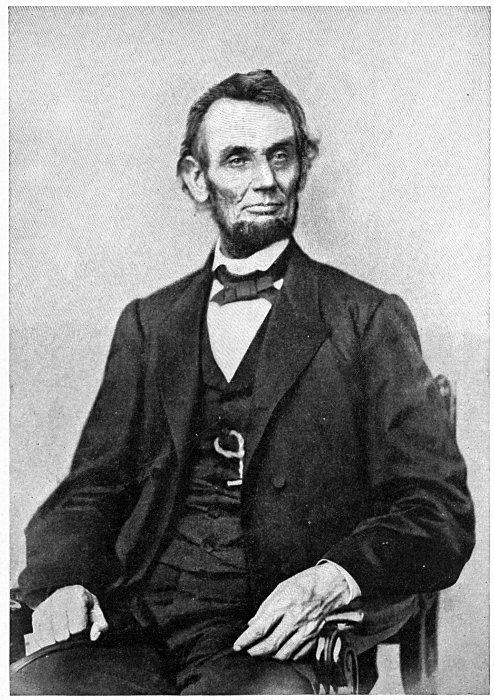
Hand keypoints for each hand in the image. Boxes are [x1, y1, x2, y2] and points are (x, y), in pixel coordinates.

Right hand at [31, 585, 108, 648]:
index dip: (79, 631)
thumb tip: (94, 636)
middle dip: (66, 638)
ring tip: (61, 640)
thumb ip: (102, 626)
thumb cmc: (86, 609)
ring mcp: (47, 604)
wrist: (69, 597)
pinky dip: (44, 642)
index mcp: (78, 594)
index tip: (81, 630)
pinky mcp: (37, 613)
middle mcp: (60, 596)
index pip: (77, 624)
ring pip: (47, 633)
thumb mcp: (97, 614)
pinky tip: (52, 640)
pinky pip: (37, 634)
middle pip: (60, 631)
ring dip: (54, 642)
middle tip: (70, 637)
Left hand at [233, 564, 351, 660]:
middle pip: (271, 645)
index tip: (238, 645)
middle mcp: (294, 620)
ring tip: (263, 652)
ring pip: (284, 654)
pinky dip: (287, 656)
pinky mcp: (314, 637)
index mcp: (283, 605)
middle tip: (249, 651)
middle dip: (256, 652)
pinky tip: (281, 651)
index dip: (246, 640)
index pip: (260, 628)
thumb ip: (265, 608)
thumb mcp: (280, 589)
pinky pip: (298, 655)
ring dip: (270, 656)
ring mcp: (305, 630)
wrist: (330, 586)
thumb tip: (252, 624)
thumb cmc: (303, 583)